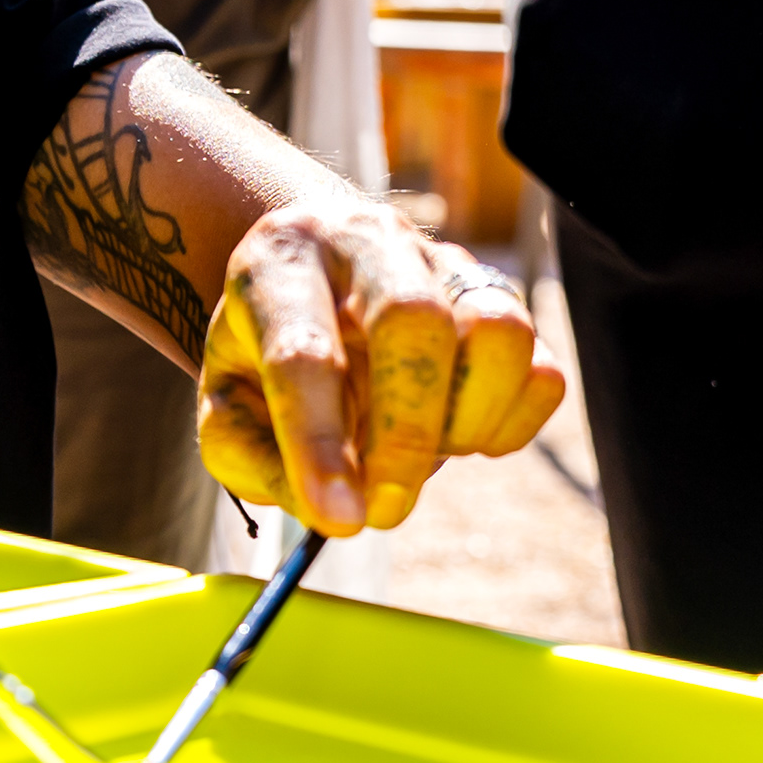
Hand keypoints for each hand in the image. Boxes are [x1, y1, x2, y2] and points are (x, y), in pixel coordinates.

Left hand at [194, 196, 569, 536]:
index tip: (336, 519)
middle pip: (413, 321)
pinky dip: (507, 424)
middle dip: (405, 434)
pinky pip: (541, 369)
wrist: (313, 272)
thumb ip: (251, 457)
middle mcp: (366, 242)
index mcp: (281, 261)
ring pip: (496, 331)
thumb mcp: (221, 400)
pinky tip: (456, 433)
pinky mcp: (501, 297)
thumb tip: (333, 511)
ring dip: (465, 421)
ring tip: (421, 450)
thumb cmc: (262, 350)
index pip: (303, 351)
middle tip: (386, 509)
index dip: (319, 442)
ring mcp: (445, 262)